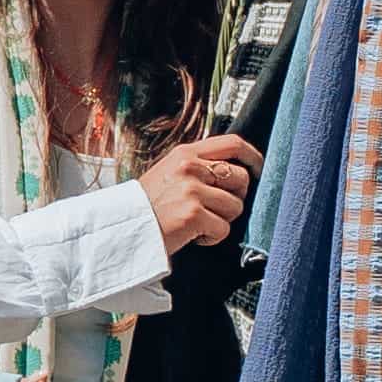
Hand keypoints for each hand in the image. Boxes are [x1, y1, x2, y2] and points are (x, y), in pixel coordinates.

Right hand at [139, 134, 260, 253]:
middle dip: (235, 197)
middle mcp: (190, 167)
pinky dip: (211, 238)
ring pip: (235, 207)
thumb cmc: (148, 205)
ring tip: (197, 223)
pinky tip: (192, 236)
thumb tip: (235, 170)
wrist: (123, 229)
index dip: (252, 157)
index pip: (232, 143)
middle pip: (241, 178)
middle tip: (215, 209)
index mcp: (186, 153)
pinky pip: (223, 229)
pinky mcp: (193, 215)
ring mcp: (192, 191)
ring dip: (221, 220)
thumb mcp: (169, 172)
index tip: (259, 169)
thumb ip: (197, 166)